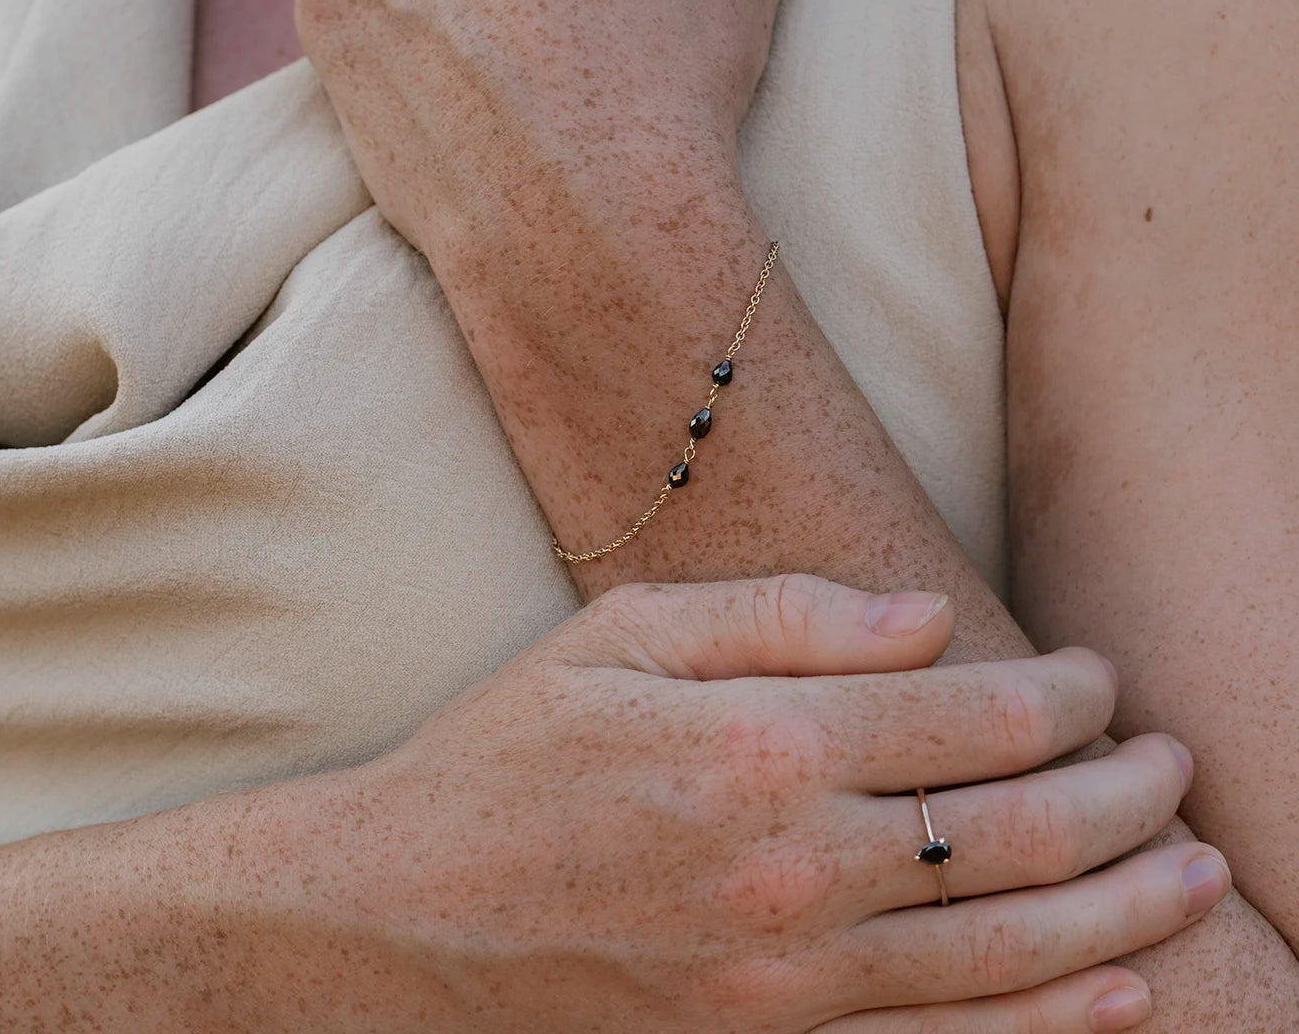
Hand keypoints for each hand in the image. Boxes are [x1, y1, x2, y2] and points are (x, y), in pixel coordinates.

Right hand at [286, 575, 1224, 1032]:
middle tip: (1179, 760)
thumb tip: (932, 616)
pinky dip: (1052, 1027)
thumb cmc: (511, 747)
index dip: (1063, 694)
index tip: (1101, 676)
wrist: (408, 910)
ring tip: (1199, 866)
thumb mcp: (619, 632)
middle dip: (1123, 792)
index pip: (969, 714)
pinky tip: (1127, 995)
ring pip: (1009, 948)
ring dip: (1127, 906)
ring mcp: (787, 980)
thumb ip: (783, 615)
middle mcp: (792, 868)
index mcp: (757, 742)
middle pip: (1015, 833)